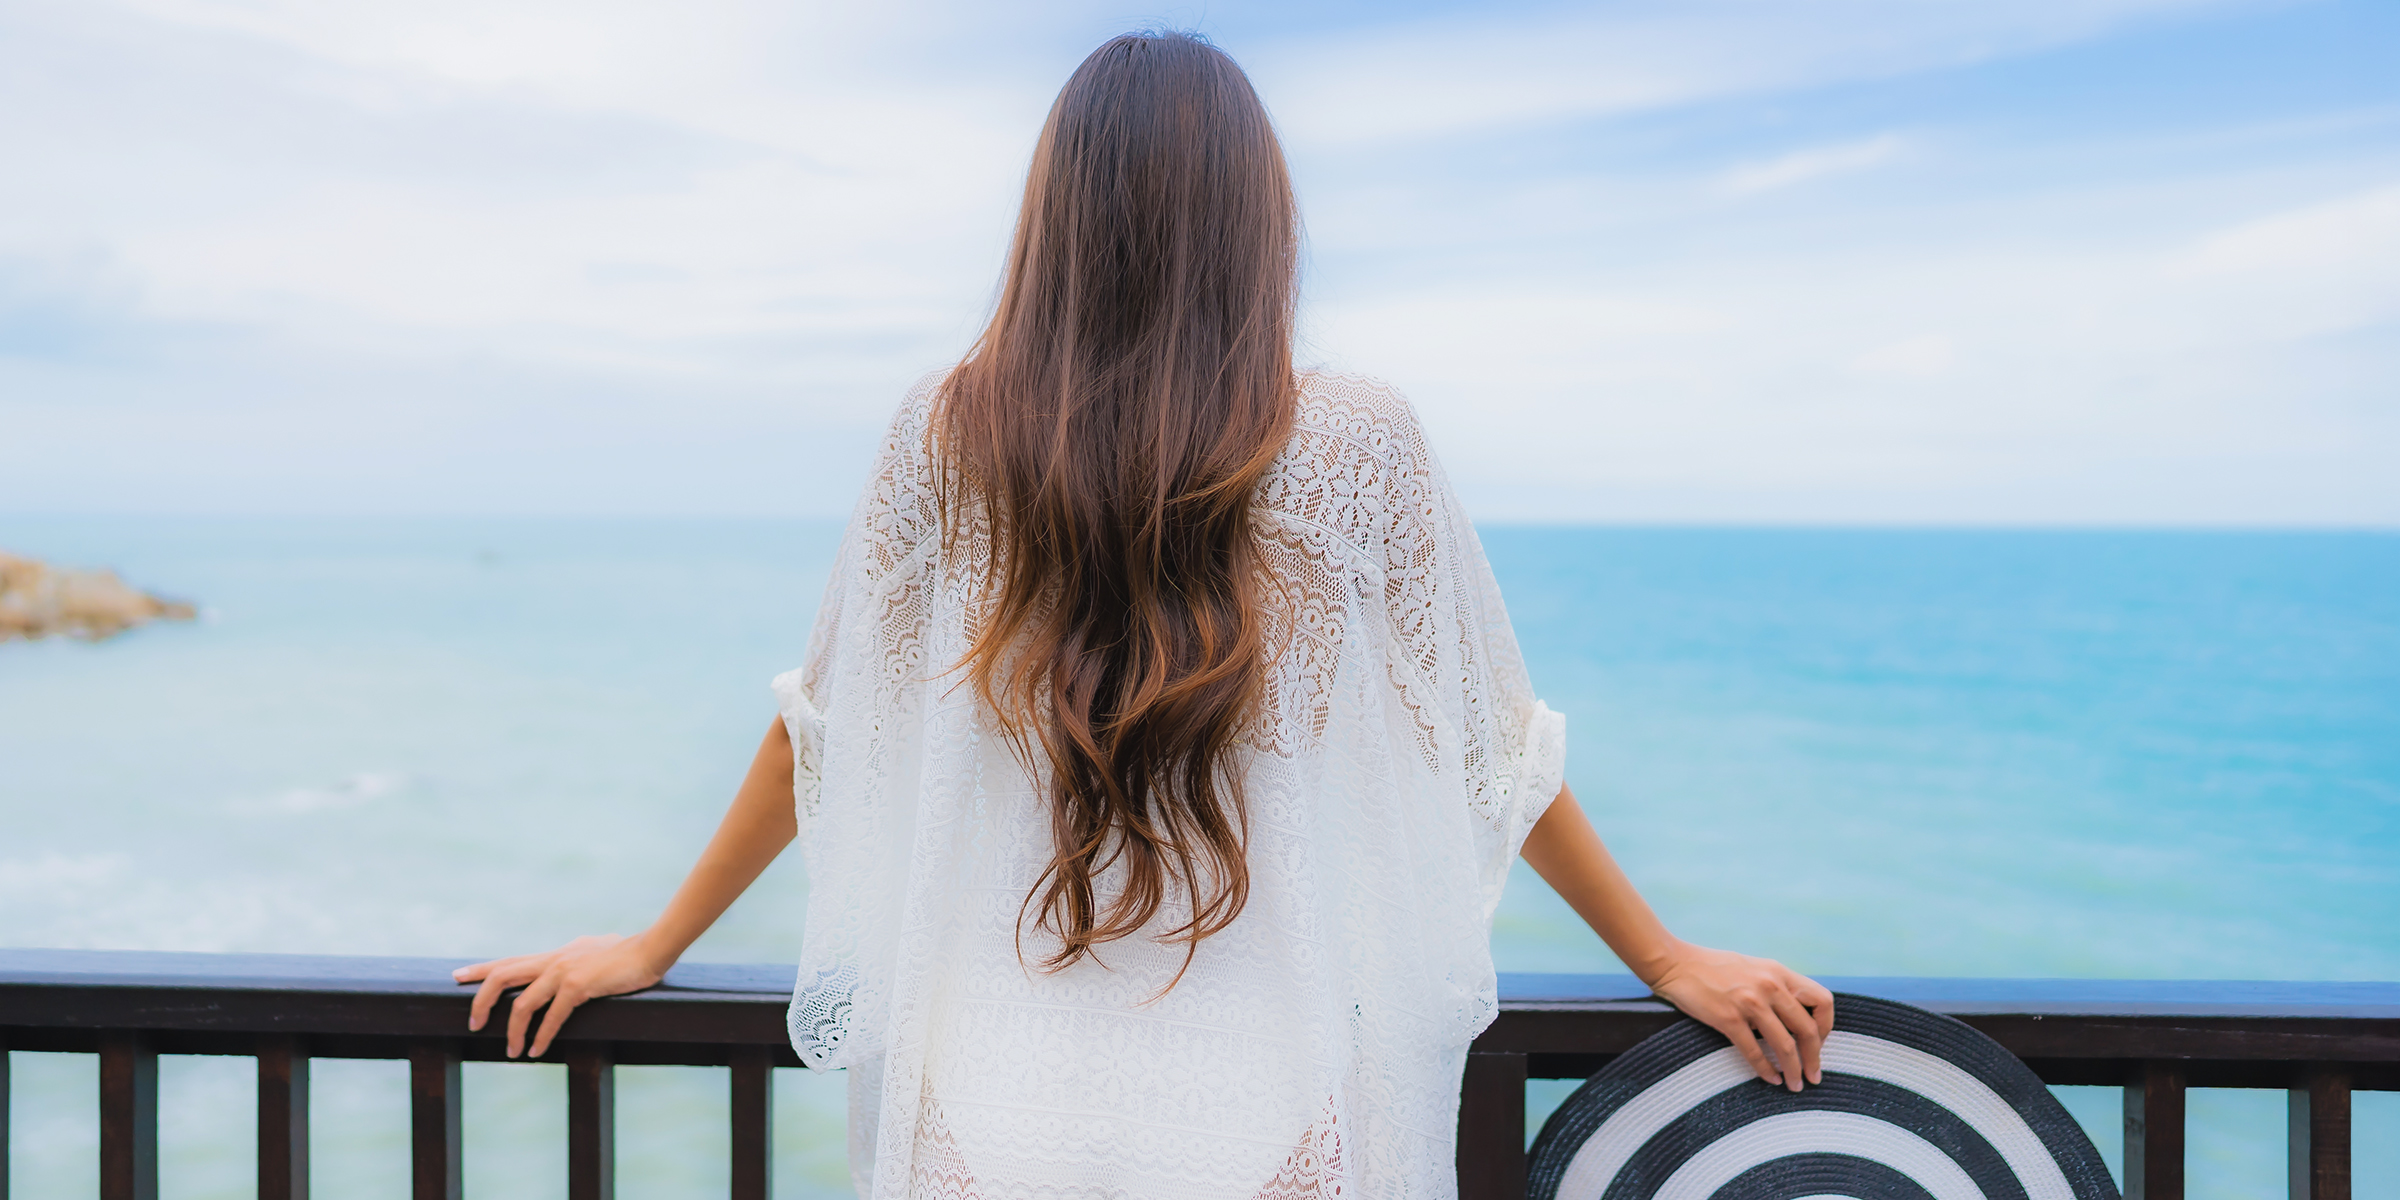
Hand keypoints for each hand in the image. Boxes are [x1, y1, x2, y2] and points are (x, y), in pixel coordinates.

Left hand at [453, 934, 667, 1058]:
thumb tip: (573, 973)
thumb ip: (577, 960)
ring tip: (511, 1050)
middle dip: (481, 1000)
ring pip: (522, 1003)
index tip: (456, 977)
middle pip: (502, 975)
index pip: (509, 960)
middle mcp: (553, 960)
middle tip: (472, 1023)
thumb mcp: (593, 953)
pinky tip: (537, 1050)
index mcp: (555, 954)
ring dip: (512, 1031)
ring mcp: (564, 971)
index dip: (480, 969)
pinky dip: (541, 1036)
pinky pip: (551, 1017)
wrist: (651, 949)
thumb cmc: (628, 953)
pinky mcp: (578, 986)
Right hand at [1645, 942, 1833, 1091]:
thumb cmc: (1713, 967)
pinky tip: (1770, 1079)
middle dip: (1814, 1058)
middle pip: (1807, 1029)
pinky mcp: (1728, 1018)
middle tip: (1814, 1076)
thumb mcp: (1754, 968)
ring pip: (1784, 1045)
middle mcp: (1770, 985)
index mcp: (1779, 972)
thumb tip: (1797, 1013)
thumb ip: (1777, 985)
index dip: (1826, 1026)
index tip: (1818, 1043)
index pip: (1822, 1000)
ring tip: (1795, 1085)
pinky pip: (1754, 1051)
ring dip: (1794, 1070)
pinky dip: (1766, 1070)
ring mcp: (1749, 1002)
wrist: (1675, 964)